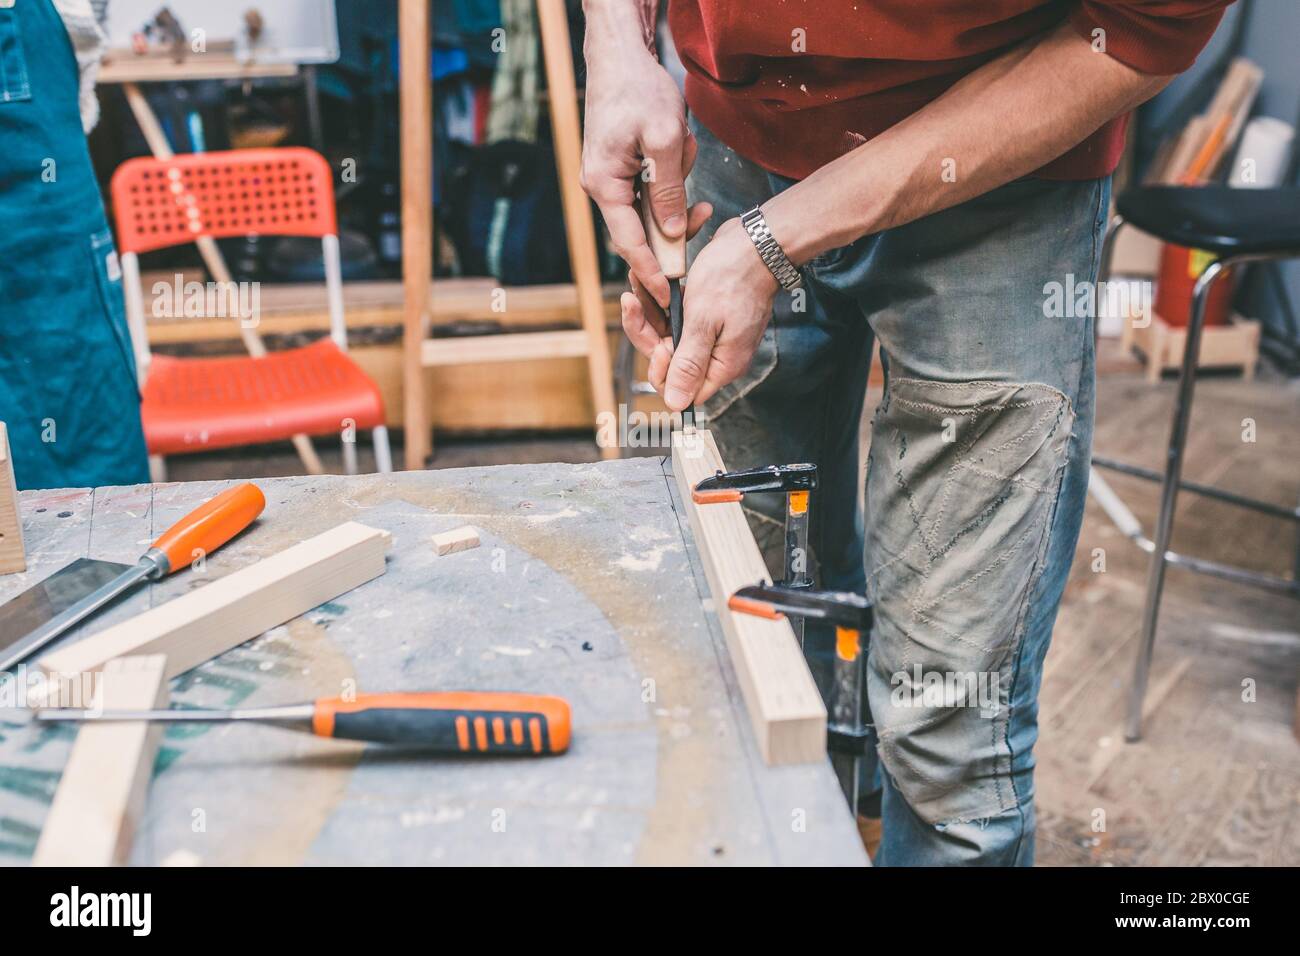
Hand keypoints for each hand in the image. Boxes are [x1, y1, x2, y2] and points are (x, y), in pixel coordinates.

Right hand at [580, 42, 707, 309]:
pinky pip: (650, 188)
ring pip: (650, 207)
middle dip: (674, 222)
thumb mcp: (663, 139)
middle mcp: (601, 186)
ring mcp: (609, 178)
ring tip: (682, 148)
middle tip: (702, 219)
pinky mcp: (621, 168)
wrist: (620, 56)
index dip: (651, 271)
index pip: (629, 243)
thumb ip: (669, 190)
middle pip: (640, 230)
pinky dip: (671, 177)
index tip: (669, 296)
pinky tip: (680, 150)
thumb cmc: (638, 90)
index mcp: (603, 185)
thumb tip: (672, 231)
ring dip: (675, 189)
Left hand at [639, 217, 779, 410]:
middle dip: (648, 331)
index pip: (681, 389)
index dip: (661, 370)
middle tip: (633, 301)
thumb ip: (689, 364)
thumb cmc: (734, 276)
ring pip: (669, 335)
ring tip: (636, 283)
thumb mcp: (704, 321)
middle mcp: (717, 355)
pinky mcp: (708, 316)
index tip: (658, 343)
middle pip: (670, 360)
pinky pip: (677, 318)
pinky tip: (649, 283)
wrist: (757, 241)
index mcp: (721, 365)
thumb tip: (676, 404)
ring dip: (649, 312)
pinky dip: (661, 303)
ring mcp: (713, 335)